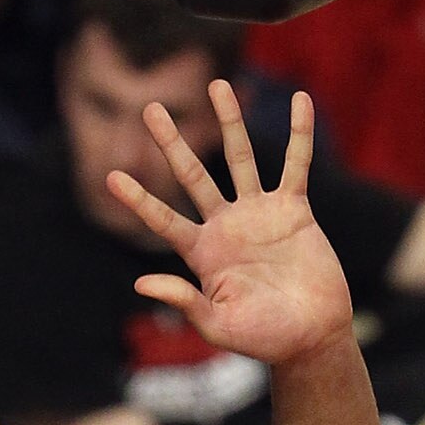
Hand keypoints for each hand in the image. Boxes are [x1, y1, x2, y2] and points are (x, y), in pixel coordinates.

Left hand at [113, 82, 354, 368]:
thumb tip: (141, 282)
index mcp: (204, 253)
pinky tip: (300, 100)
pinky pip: (296, 163)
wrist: (313, 337)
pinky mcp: (294, 209)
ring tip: (216, 84)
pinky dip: (299, 133)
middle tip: (150, 107)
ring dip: (229, 121)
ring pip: (240, 157)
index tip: (112, 176)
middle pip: (193, 175)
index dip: (139, 199)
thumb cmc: (265, 339)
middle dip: (171, 143)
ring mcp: (260, 213)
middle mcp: (227, 226)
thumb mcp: (220, 326)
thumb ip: (184, 302)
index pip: (164, 221)